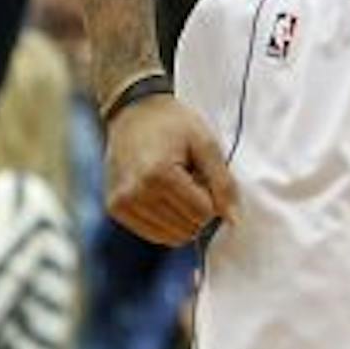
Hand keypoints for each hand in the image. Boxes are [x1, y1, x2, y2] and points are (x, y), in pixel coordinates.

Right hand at [103, 93, 239, 245]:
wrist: (134, 110)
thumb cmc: (172, 123)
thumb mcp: (205, 143)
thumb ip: (223, 182)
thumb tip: (234, 221)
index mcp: (158, 174)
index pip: (203, 213)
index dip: (212, 197)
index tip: (203, 175)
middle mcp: (135, 193)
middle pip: (188, 228)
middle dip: (197, 209)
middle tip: (189, 179)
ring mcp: (122, 203)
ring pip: (171, 237)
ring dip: (182, 218)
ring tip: (175, 186)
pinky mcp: (115, 209)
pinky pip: (153, 235)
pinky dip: (166, 223)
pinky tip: (162, 196)